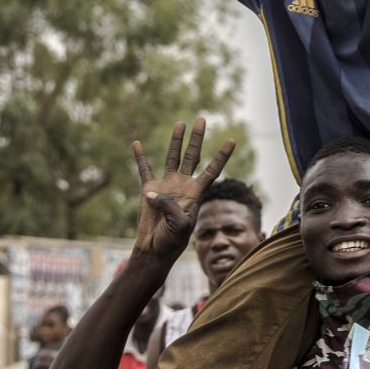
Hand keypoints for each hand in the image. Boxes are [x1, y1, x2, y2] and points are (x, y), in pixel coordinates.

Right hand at [132, 119, 235, 259]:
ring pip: (172, 157)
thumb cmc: (173, 240)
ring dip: (176, 140)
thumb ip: (171, 207)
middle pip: (193, 156)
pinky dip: (140, 157)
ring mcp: (166, 185)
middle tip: (202, 119)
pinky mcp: (149, 189)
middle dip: (197, 138)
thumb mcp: (180, 225)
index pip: (212, 170)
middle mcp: (182, 185)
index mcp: (196, 193)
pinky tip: (136, 143)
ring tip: (181, 123)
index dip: (221, 156)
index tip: (232, 140)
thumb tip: (154, 191)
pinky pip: (144, 169)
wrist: (155, 249)